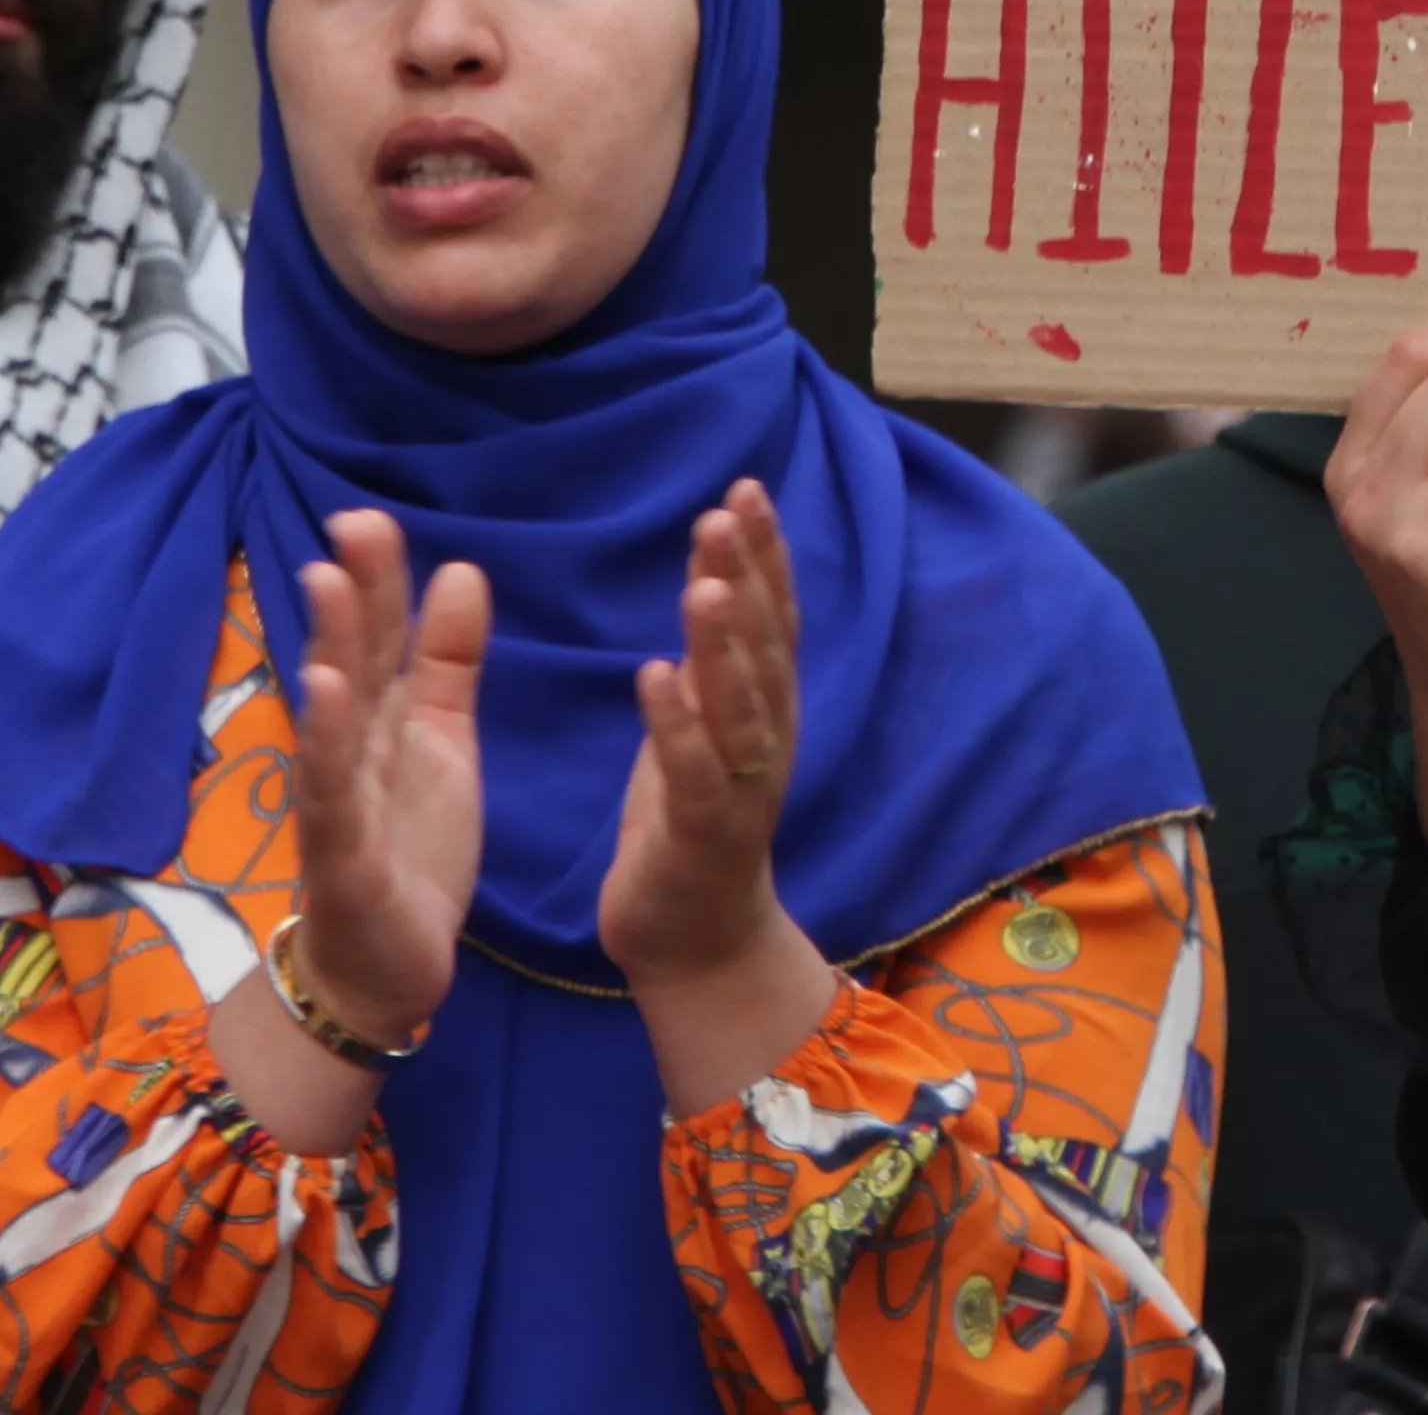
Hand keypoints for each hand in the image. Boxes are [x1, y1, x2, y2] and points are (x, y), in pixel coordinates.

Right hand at [205, 513, 486, 1152]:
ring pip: (333, 717)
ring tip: (325, 583)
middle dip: (350, 595)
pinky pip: (332, 796)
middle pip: (351, 661)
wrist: (387, 969)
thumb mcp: (443, 742)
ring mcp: (339, 803)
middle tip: (351, 524)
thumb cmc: (408, 848)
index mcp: (383, 723)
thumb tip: (463, 570)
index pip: (381, 638)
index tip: (372, 517)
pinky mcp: (343, 858)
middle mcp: (351, 752)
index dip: (378, 580)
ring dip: (328, 650)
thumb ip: (448, 663)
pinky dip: (327, 746)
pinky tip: (325, 696)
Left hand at [601, 482, 800, 983]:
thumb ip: (715, 654)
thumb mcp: (703, 722)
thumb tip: (715, 568)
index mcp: (769, 706)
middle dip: (749, 577)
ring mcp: (744, 787)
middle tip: (726, 511)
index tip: (746, 488)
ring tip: (705, 584)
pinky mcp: (705, 834)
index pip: (774, 616)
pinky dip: (677, 722)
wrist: (698, 939)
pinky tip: (653, 674)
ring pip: (740, 704)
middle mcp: (770, 737)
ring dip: (724, 643)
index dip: (765, 553)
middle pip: (765, 646)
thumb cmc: (692, 819)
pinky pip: (694, 772)